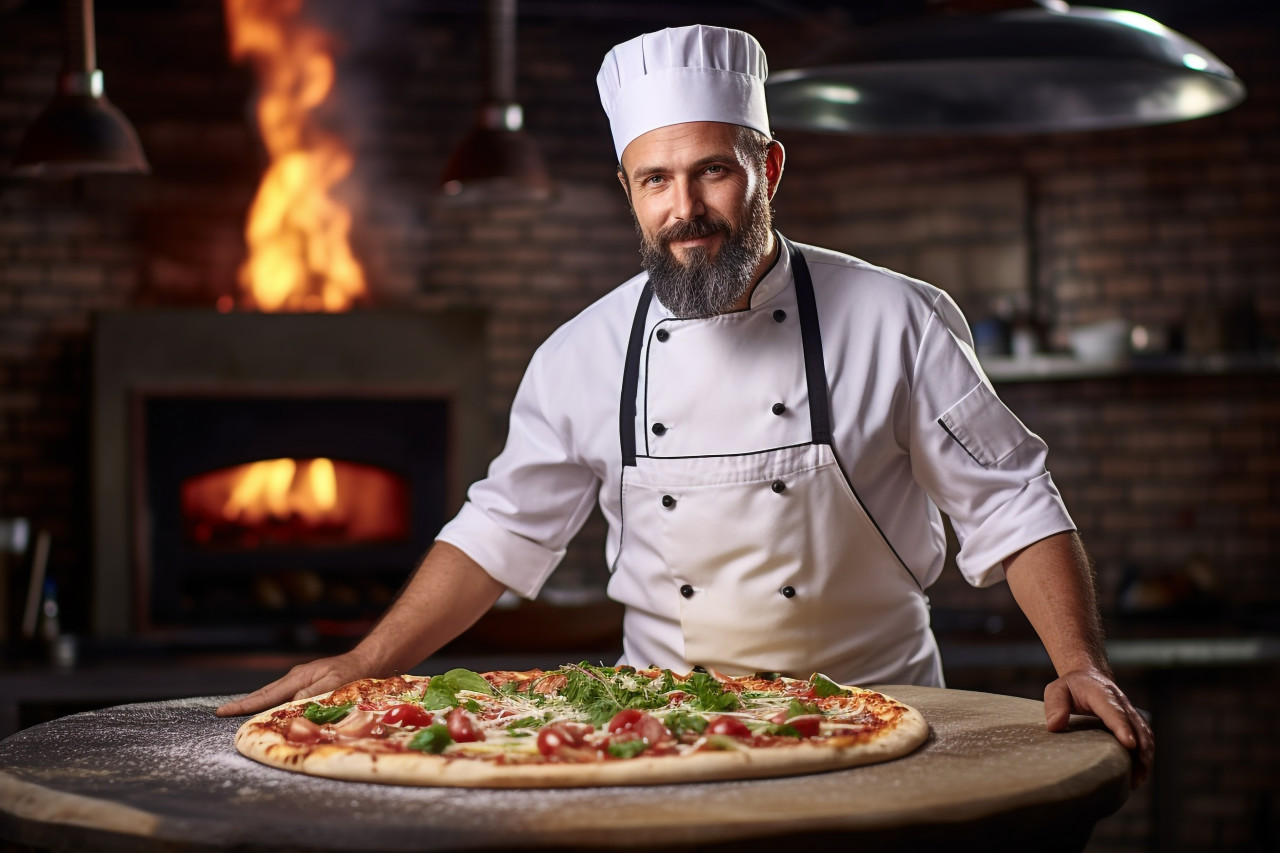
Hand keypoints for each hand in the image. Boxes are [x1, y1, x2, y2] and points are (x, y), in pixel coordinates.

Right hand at [215, 650, 375, 716]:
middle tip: (222, 712)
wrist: (369, 662)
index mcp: (298, 679)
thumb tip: (288, 705)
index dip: (244, 706)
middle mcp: (296, 678)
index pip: (265, 696)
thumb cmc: (354, 675)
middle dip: (243, 704)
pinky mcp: (309, 683)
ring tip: (239, 711)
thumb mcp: (334, 685)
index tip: (222, 711)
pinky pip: (285, 695)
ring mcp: (302, 680)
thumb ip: (311, 695)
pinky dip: (273, 702)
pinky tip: (270, 708)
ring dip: (256, 703)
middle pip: (264, 693)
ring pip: (273, 694)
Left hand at [1043, 668, 1154, 788]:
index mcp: (1102, 693)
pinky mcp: (1133, 722)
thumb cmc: (1070, 686)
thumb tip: (1054, 726)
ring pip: (1145, 735)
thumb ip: (1055, 705)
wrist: (1088, 675)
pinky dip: (1145, 755)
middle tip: (1135, 777)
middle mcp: (1121, 702)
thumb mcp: (1056, 690)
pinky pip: (1145, 739)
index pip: (1114, 711)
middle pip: (1137, 727)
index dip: (1122, 727)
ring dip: (1146, 757)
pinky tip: (1138, 774)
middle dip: (1141, 751)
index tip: (1129, 744)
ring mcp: (1130, 712)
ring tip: (1137, 781)